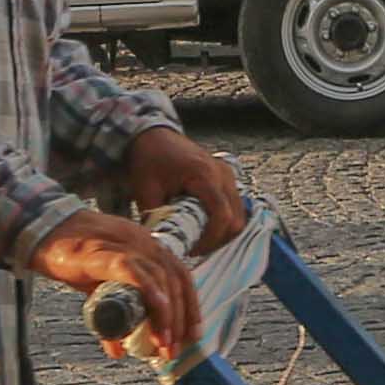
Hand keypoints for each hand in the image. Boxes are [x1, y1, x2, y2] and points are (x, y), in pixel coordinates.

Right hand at [30, 204, 207, 356]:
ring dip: (166, 316)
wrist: (41, 230)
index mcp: (147, 246)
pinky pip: (135, 271)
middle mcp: (143, 242)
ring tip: (162, 345)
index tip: (191, 336)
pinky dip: (149, 293)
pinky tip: (155, 316)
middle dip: (180, 320)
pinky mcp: (104, 252)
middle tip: (173, 350)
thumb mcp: (99, 289)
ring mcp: (125, 244)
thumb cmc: (72, 257)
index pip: (181, 275)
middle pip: (176, 280)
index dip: (190, 307)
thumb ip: (113, 316)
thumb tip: (120, 351)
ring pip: (160, 278)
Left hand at [117, 121, 249, 253]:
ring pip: (239, 215)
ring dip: (221, 233)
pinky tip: (202, 226)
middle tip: (193, 248)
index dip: (210, 239)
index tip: (192, 250)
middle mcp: (223, 174)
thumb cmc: (149, 159)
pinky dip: (223, 222)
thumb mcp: (145, 189)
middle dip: (217, 240)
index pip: (222, 215)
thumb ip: (154, 218)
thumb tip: (158, 246)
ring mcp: (228, 175)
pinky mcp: (226, 178)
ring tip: (197, 239)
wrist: (153, 135)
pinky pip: (234, 207)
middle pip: (236, 219)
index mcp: (204, 175)